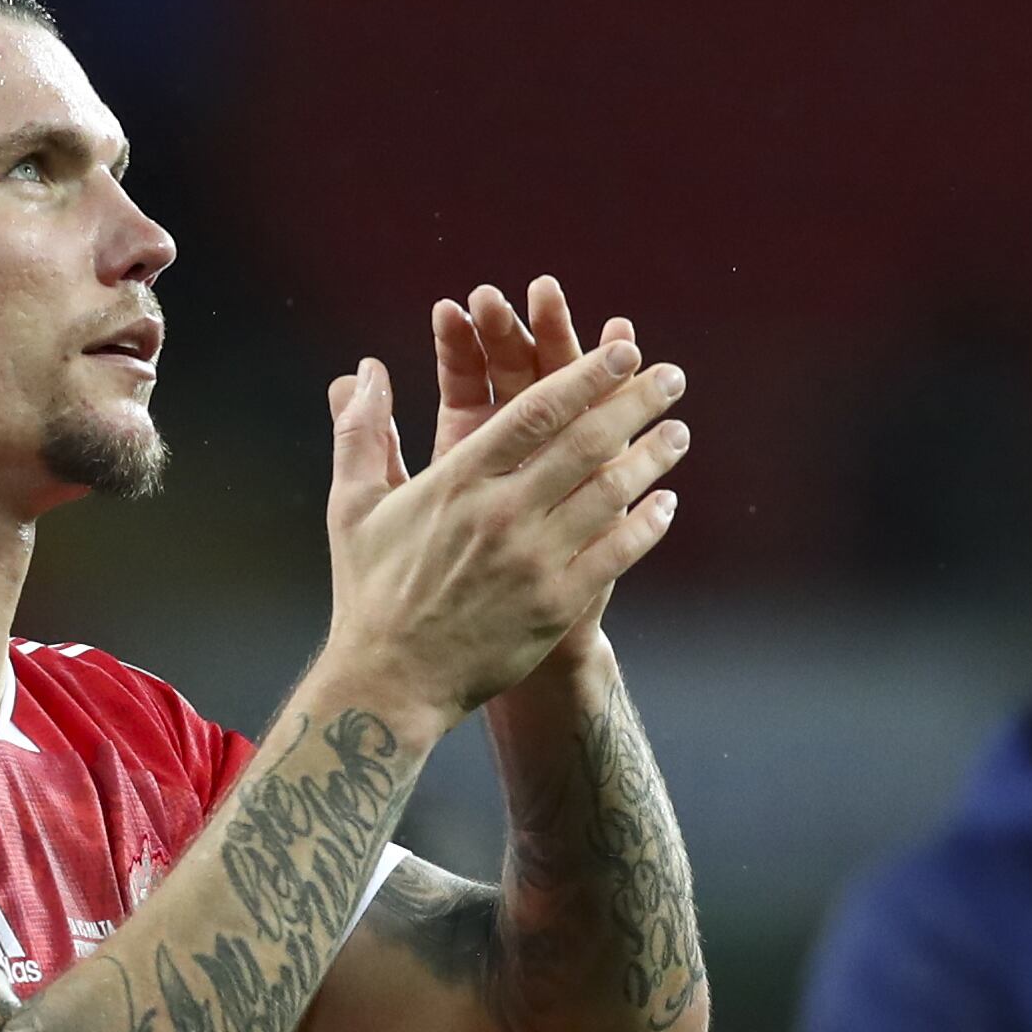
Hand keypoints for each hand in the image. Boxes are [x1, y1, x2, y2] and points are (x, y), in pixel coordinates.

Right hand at [320, 322, 689, 732]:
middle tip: (670, 375)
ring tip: (678, 431)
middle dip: (635, 402)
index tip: (622, 350)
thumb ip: (361, 431)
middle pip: (584, 443)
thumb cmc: (371, 590)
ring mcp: (532, 561)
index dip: (586, 375)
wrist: (391, 681)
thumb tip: (363, 370)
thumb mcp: (352, 505)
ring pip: (607, 493)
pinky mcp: (555, 605)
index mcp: (457, 481)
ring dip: (650, 458)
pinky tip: (666, 504)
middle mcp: (500, 514)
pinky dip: (645, 525)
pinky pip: (614, 554)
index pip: (536, 411)